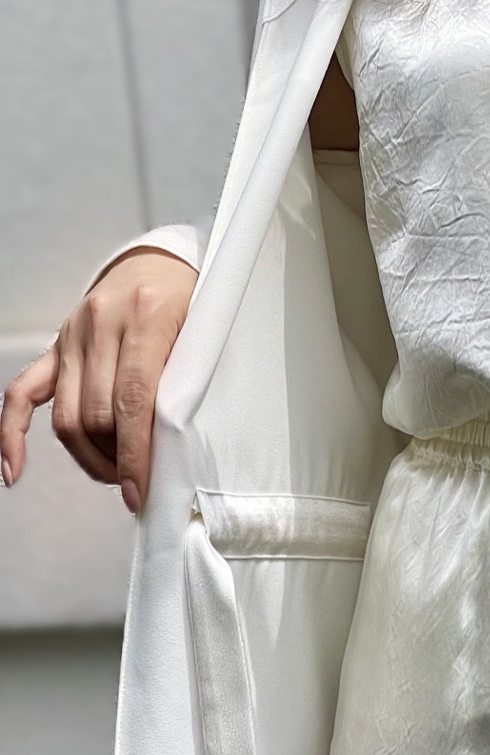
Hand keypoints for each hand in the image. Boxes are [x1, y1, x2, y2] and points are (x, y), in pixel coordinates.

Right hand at [1, 249, 196, 511]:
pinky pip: (21, 393)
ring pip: (66, 416)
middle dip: (116, 460)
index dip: (134, 454)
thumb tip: (172, 450)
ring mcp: (71, 335)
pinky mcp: (55, 346)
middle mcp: (100, 323)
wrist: (159, 263)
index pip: (132, 401)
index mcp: (146, 315)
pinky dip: (12, 434)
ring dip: (87, 457)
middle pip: (95, 415)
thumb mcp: (205, 333)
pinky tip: (14, 471)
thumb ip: (189, 381)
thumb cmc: (193, 302)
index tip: (140, 491)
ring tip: (114, 475)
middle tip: (138, 482)